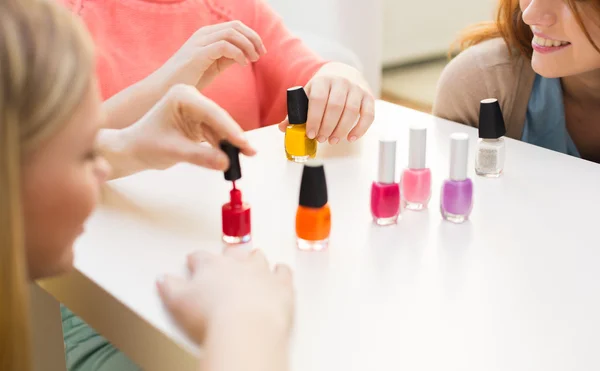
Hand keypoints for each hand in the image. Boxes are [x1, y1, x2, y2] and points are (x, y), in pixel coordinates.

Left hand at [106, 84, 255, 177]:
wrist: (133, 149)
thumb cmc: (145, 144)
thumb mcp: (174, 151)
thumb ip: (200, 156)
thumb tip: (225, 163)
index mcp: (182, 95)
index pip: (212, 112)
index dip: (230, 129)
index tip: (243, 143)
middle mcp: (191, 98)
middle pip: (219, 118)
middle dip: (234, 136)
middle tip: (250, 152)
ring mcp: (196, 109)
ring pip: (220, 127)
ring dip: (231, 142)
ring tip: (245, 156)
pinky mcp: (198, 121)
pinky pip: (216, 133)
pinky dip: (223, 145)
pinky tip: (233, 155)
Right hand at [149, 21, 265, 91]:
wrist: (165, 89)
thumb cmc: (189, 79)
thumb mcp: (214, 65)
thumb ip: (228, 57)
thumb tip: (247, 53)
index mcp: (207, 35)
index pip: (235, 26)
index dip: (252, 36)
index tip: (261, 51)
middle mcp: (203, 34)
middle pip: (236, 26)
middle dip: (253, 38)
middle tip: (261, 54)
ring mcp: (200, 42)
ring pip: (232, 33)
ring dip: (248, 45)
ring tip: (254, 59)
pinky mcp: (198, 54)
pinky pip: (224, 46)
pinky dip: (238, 54)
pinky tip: (243, 64)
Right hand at [157, 248, 293, 343]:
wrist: (245, 327)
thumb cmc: (212, 316)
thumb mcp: (178, 302)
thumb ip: (170, 287)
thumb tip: (163, 279)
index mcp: (211, 266)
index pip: (200, 257)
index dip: (195, 259)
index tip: (193, 261)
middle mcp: (237, 264)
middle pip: (232, 252)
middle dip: (228, 254)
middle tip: (226, 258)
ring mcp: (261, 272)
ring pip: (258, 257)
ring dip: (254, 259)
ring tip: (252, 260)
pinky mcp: (281, 285)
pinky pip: (283, 271)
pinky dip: (281, 272)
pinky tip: (279, 272)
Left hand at [277, 75, 374, 143]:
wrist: (343, 73)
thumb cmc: (323, 89)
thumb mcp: (308, 95)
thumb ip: (297, 112)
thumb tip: (283, 128)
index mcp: (323, 80)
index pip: (318, 100)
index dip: (314, 119)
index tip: (311, 134)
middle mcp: (341, 82)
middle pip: (335, 107)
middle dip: (327, 127)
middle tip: (321, 139)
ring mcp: (356, 89)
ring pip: (351, 111)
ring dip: (341, 129)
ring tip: (333, 140)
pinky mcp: (368, 96)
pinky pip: (368, 114)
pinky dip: (361, 128)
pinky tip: (351, 138)